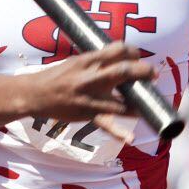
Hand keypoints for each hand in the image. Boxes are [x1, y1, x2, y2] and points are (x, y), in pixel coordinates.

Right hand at [28, 42, 155, 122]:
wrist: (36, 94)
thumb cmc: (58, 76)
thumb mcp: (76, 62)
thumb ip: (97, 60)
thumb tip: (120, 56)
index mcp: (88, 61)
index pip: (118, 50)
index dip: (133, 52)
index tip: (137, 56)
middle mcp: (91, 78)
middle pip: (124, 72)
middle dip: (143, 72)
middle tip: (152, 74)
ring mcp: (90, 98)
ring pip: (121, 103)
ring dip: (139, 105)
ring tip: (147, 105)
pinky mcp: (87, 114)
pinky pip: (105, 125)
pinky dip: (118, 133)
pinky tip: (130, 138)